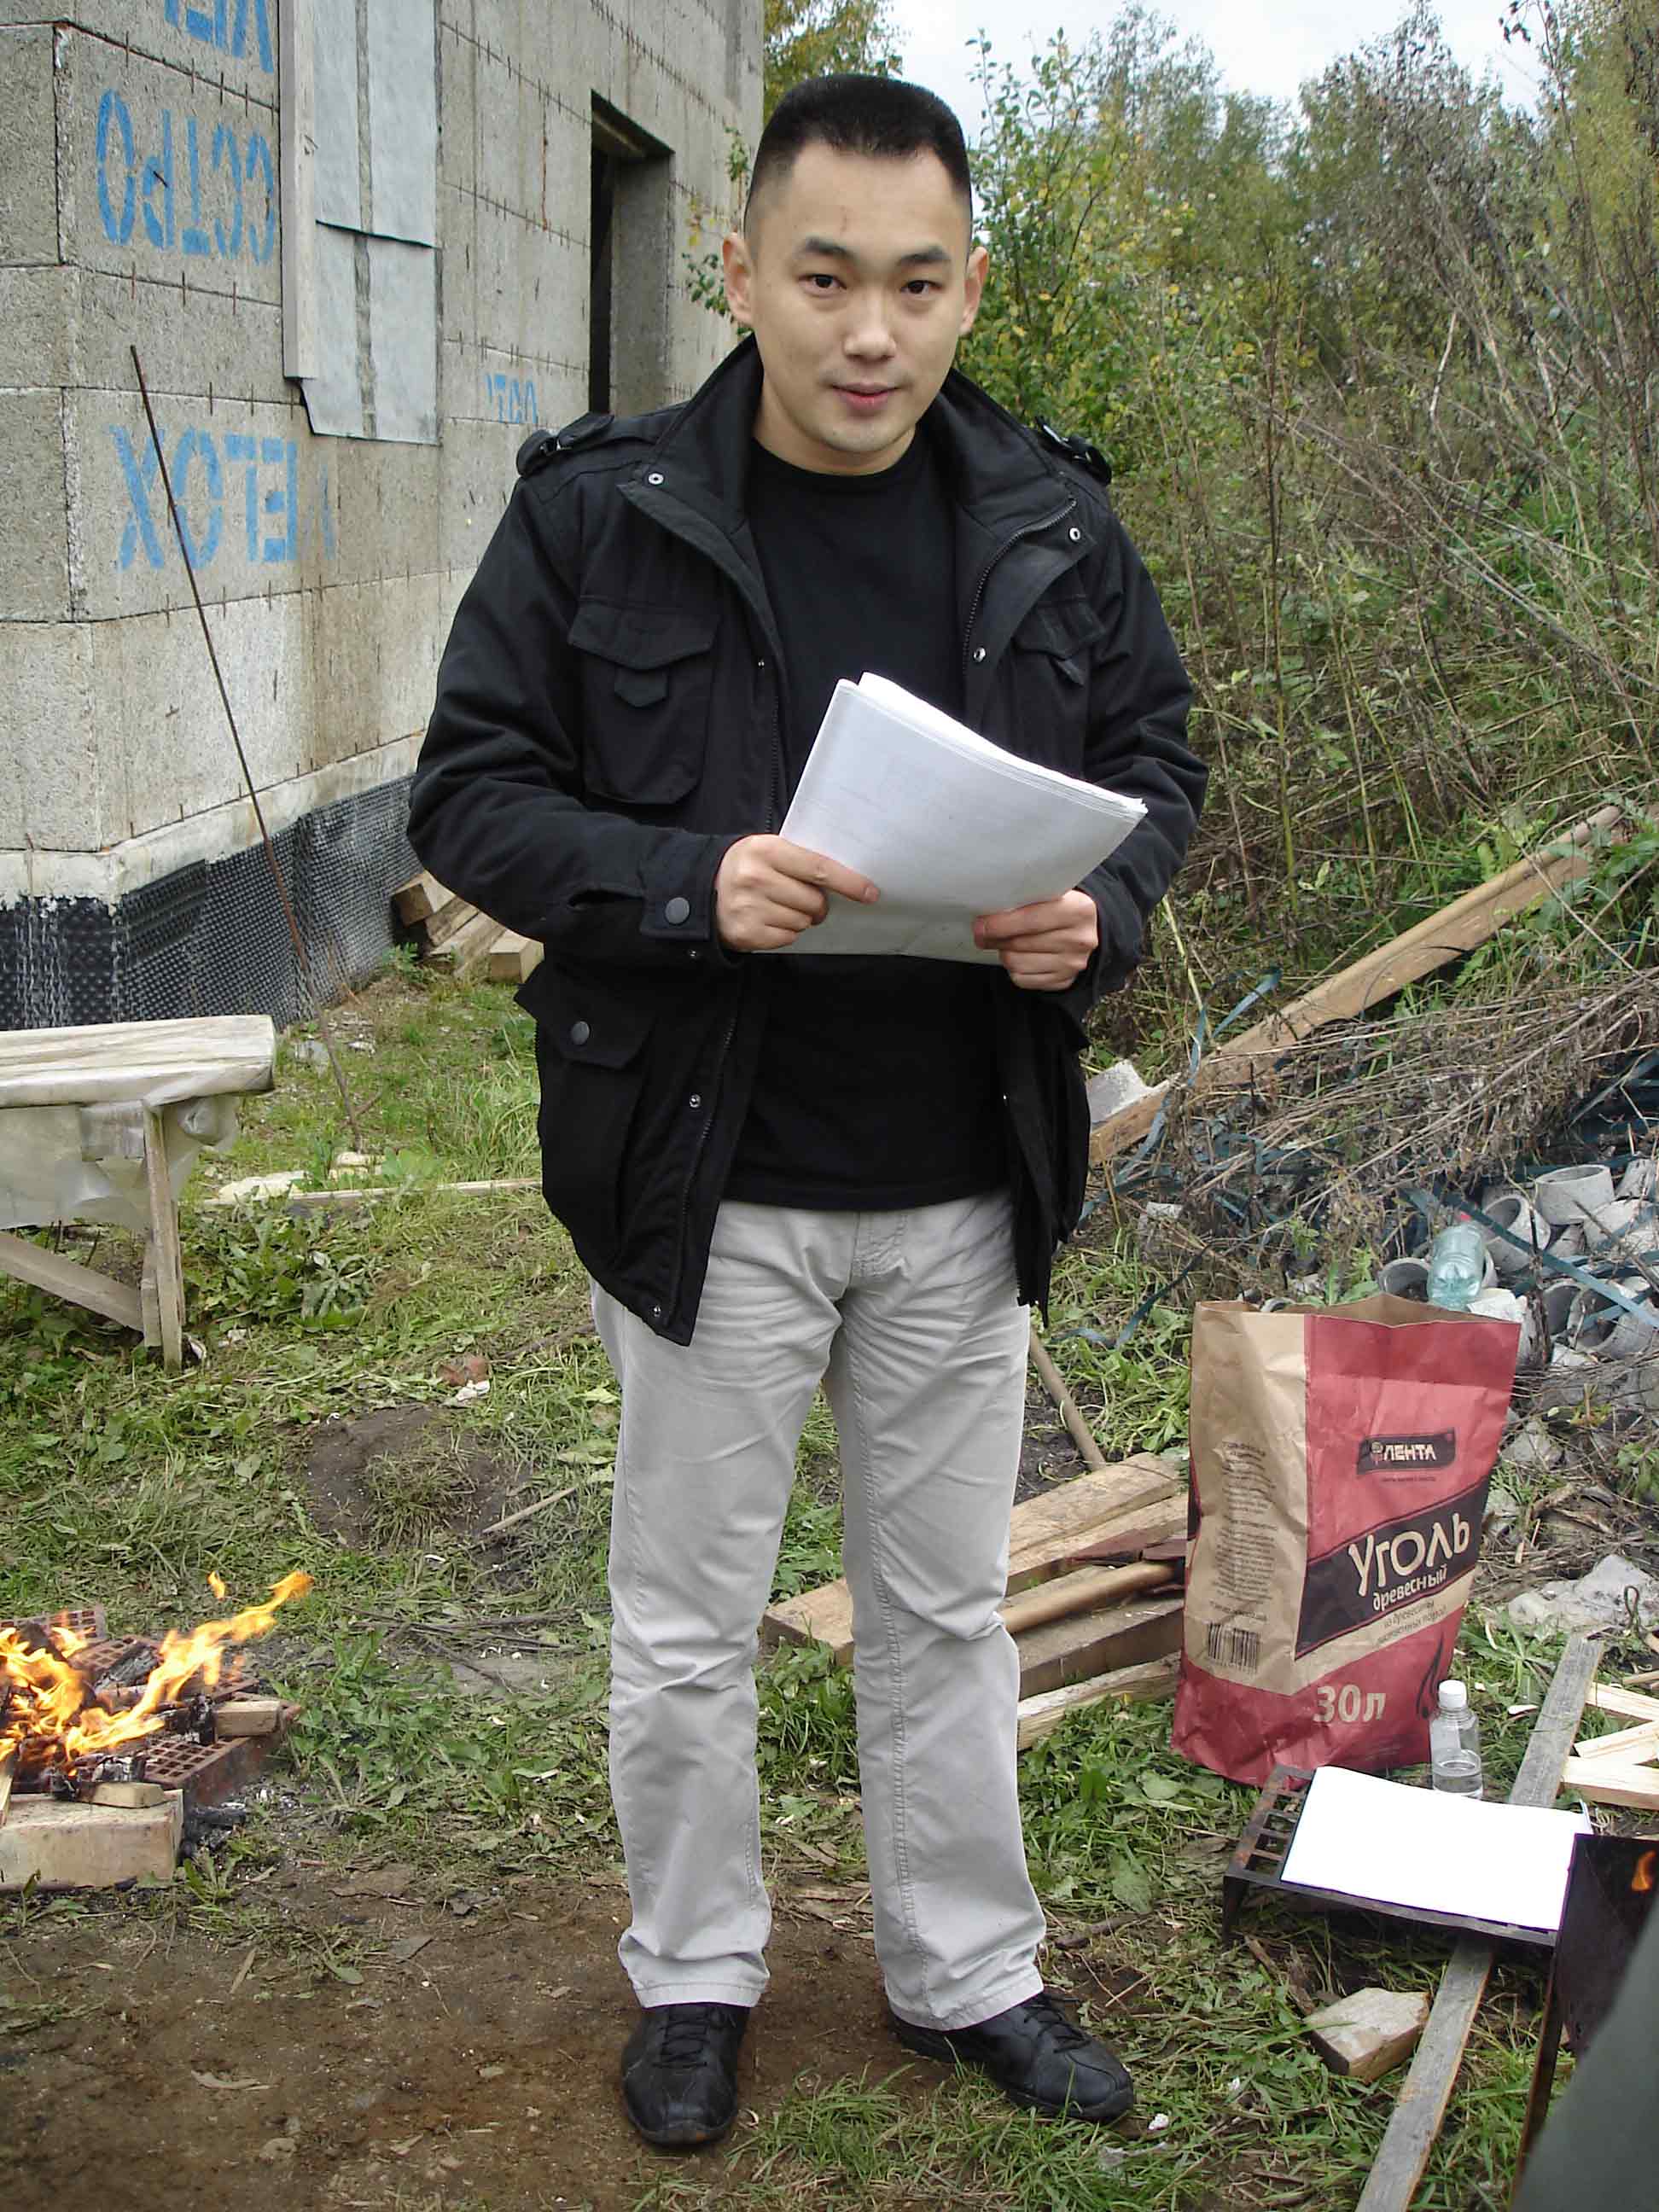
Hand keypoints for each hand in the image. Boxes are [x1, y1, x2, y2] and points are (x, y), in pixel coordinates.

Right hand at [714, 835, 878, 951]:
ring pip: (802, 922)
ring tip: (778, 907)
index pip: (818, 868)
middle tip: (806, 901)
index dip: (849, 882)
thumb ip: (801, 860)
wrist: (701, 888)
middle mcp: (755, 878)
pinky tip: (768, 919)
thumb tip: (847, 880)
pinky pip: (787, 938)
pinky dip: (785, 932)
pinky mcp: (746, 933)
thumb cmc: (747, 867)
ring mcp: (749, 907)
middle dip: (818, 905)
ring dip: (800, 918)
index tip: (870, 893)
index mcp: (766, 850)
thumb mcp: (768, 850)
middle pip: (814, 901)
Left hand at [973, 889, 1098, 990]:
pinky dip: (1014, 969)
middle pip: (1019, 943)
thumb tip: (987, 916)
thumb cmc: (1059, 907)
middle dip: (995, 938)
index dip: (1000, 924)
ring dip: (1003, 953)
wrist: (1085, 929)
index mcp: (1078, 910)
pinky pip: (1022, 979)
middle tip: (982, 934)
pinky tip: (1018, 956)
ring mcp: (1073, 963)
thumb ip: (1026, 900)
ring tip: (1003, 943)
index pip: (1030, 920)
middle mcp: (1079, 939)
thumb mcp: (1051, 894)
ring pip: (1017, 963)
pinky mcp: (1064, 981)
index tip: (980, 925)